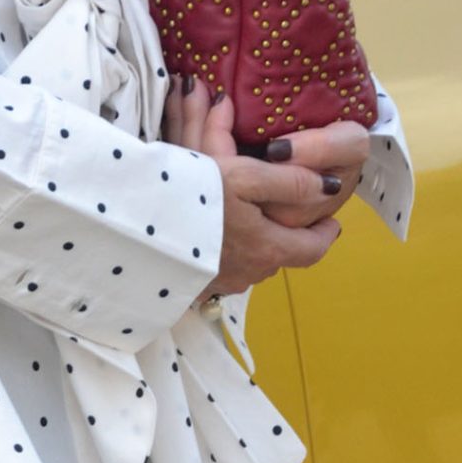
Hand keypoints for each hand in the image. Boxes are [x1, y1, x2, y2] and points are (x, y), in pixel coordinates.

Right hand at [161, 79, 353, 300]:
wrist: (131, 232)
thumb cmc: (191, 200)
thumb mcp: (245, 178)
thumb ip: (291, 182)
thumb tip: (329, 187)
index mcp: (267, 250)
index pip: (313, 250)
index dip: (325, 233)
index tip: (329, 219)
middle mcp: (247, 274)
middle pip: (280, 254)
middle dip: (286, 233)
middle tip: (287, 211)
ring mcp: (219, 284)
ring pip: (250, 261)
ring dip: (254, 241)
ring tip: (248, 217)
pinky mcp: (192, 285)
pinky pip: (221, 266)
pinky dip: (227, 249)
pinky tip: (213, 234)